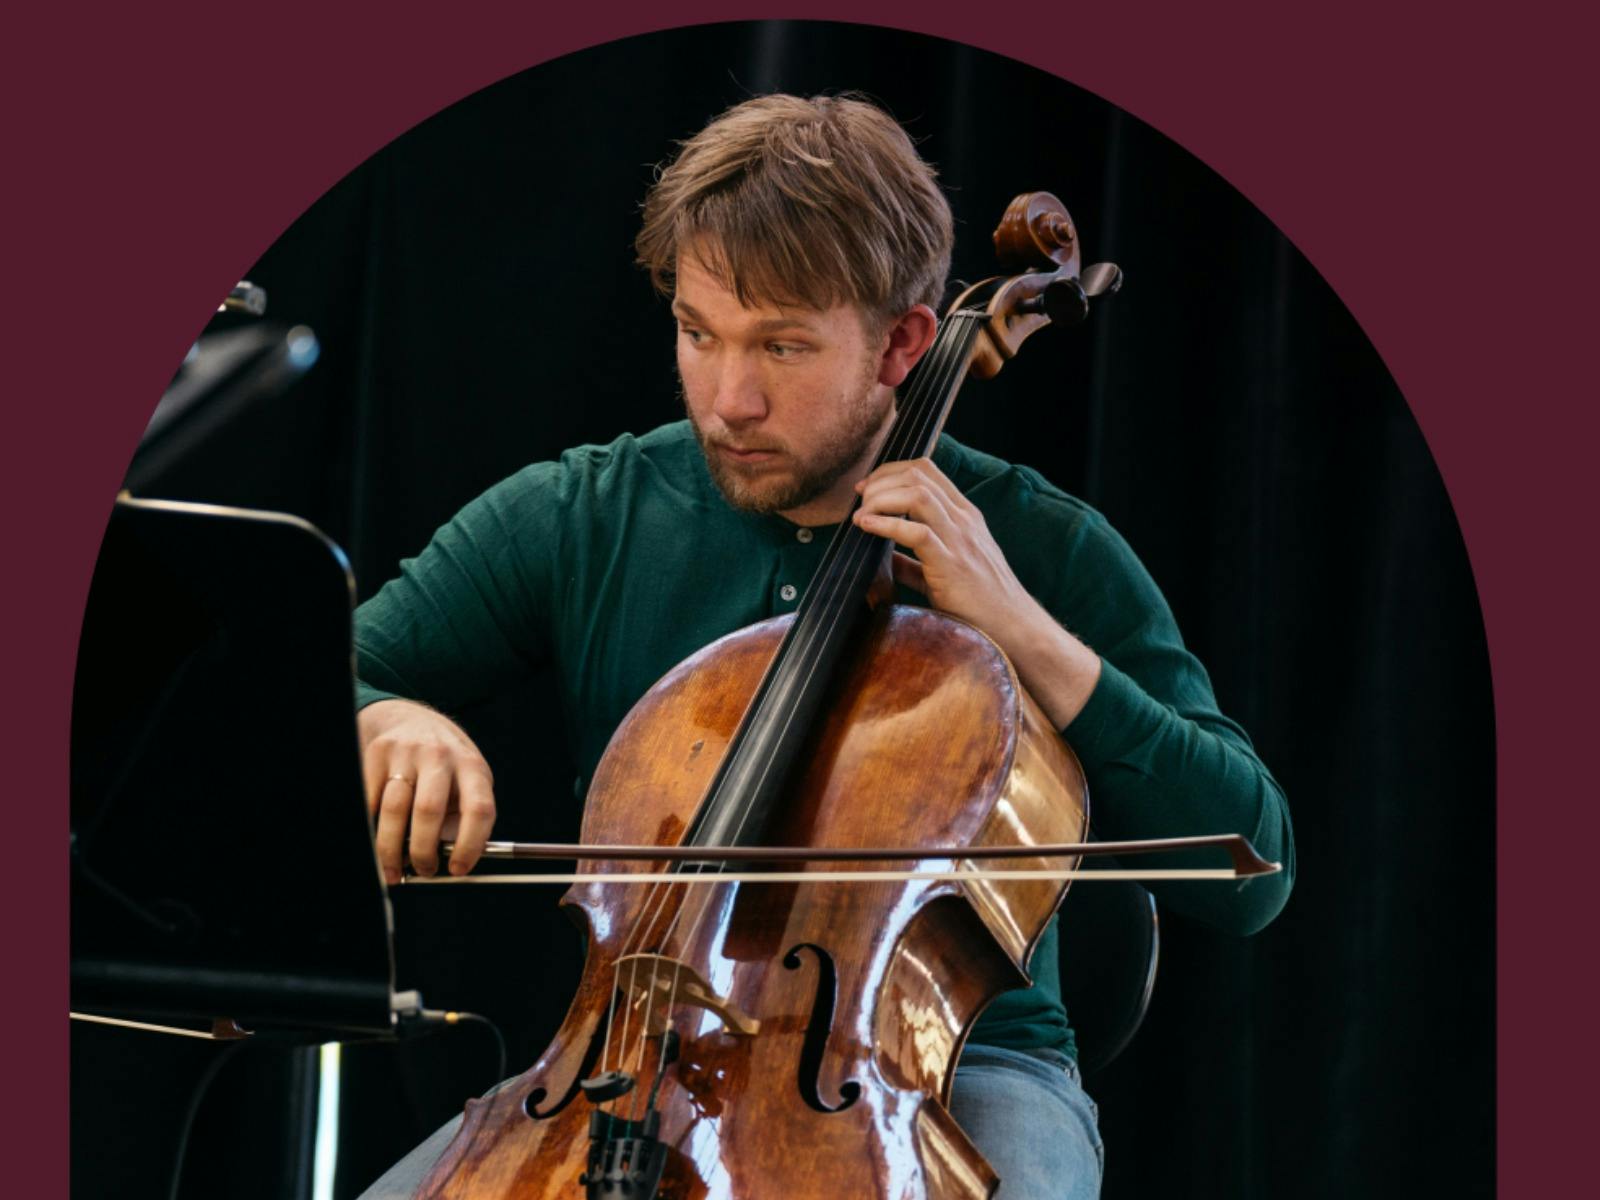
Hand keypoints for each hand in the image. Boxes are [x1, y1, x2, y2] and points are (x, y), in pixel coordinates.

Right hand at [358, 698, 496, 883]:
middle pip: (429, 810)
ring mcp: (406, 752)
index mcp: (471, 766)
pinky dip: (371, 829)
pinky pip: (370, 802)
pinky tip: (376, 840)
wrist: (409, 721)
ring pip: (393, 810)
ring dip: (391, 849)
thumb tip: (446, 862)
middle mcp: (440, 756)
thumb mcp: (466, 782)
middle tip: (423, 870)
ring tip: (394, 868)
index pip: (479, 809)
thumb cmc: (443, 765)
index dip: (470, 844)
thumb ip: (460, 818)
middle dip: (423, 851)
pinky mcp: (376, 753)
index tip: (459, 869)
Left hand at [851, 457, 1101, 725]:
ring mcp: (960, 538)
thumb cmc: (979, 601)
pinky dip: (885, 524)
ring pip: (916, 494)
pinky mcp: (952, 562)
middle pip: (917, 474)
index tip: (867, 488)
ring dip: (881, 498)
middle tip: (859, 499)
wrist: (1012, 625)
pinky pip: (916, 531)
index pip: (926, 470)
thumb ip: (914, 561)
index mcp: (964, 515)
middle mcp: (963, 519)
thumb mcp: (945, 569)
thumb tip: (884, 558)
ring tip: (861, 514)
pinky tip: (867, 527)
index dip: (891, 471)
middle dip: (881, 480)